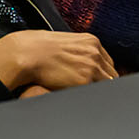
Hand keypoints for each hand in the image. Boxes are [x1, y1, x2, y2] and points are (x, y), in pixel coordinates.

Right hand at [0, 30, 116, 92]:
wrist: (26, 53)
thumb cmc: (37, 49)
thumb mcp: (64, 43)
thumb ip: (78, 52)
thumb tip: (81, 65)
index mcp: (91, 41)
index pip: (108, 63)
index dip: (103, 75)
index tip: (99, 83)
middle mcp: (94, 52)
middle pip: (111, 75)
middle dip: (104, 84)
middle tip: (93, 92)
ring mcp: (92, 66)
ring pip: (108, 84)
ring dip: (99, 90)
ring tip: (88, 96)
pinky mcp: (85, 80)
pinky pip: (98, 92)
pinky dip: (94, 96)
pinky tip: (84, 97)